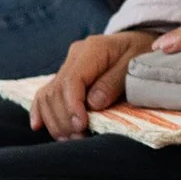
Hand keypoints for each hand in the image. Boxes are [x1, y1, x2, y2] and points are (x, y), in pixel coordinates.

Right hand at [32, 29, 156, 138]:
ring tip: (70, 138)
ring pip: (48, 95)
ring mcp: (68, 65)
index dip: (72, 106)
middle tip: (78, 138)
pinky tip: (38, 126)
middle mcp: (75, 56)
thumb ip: (114, 83)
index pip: (72, 80)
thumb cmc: (141, 53)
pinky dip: (41, 110)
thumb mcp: (136, 65)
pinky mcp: (65, 76)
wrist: (140, 41)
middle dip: (64, 119)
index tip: (81, 125)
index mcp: (93, 49)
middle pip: (56, 91)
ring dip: (55, 120)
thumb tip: (93, 104)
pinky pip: (45, 93)